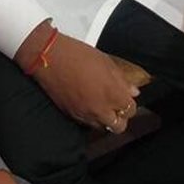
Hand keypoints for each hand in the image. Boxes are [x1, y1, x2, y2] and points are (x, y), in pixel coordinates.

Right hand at [16, 23, 137, 132]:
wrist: (51, 59)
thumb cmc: (77, 55)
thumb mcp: (106, 62)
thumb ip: (121, 80)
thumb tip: (132, 91)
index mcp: (112, 93)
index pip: (130, 110)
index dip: (130, 104)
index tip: (126, 98)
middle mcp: (100, 109)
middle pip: (119, 126)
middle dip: (121, 118)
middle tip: (117, 106)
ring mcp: (85, 114)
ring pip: (103, 128)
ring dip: (106, 119)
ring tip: (103, 106)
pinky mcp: (72, 115)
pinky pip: (87, 124)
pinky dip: (92, 118)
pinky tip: (90, 106)